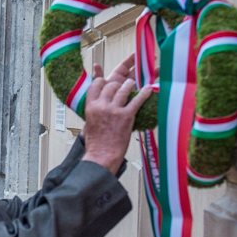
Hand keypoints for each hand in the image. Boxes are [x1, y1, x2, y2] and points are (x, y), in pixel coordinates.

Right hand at [80, 55, 155, 173]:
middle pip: (111, 86)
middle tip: (123, 84)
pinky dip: (144, 94)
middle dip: (118, 83)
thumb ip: (93, 113)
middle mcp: (101, 106)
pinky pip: (136, 101)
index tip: (107, 81)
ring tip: (133, 83)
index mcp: (90, 107)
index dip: (103, 81)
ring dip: (130, 85)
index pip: (96, 85)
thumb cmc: (96, 144)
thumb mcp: (88, 124)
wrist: (102, 156)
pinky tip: (148, 90)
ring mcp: (114, 110)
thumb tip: (96, 108)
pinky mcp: (126, 116)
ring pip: (123, 90)